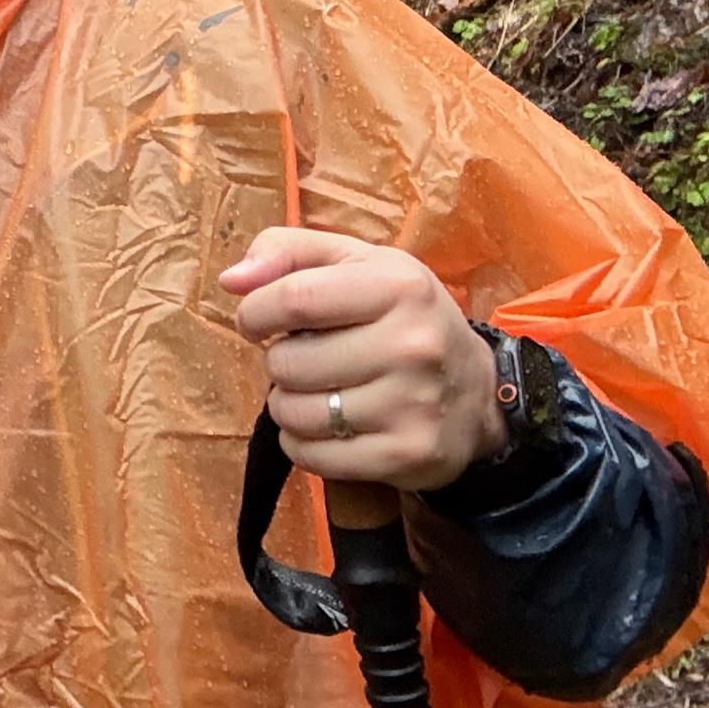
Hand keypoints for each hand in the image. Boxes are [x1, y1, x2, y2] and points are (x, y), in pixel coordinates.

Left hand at [219, 227, 505, 495]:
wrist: (477, 391)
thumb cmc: (401, 318)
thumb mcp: (357, 264)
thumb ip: (288, 252)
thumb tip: (231, 280)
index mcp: (398, 286)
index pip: (292, 299)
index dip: (255, 313)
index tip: (258, 322)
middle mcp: (412, 345)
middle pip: (287, 362)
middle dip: (280, 362)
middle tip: (308, 360)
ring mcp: (413, 404)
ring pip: (293, 413)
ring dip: (288, 404)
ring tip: (319, 391)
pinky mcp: (407, 454)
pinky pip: (311, 456)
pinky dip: (302, 443)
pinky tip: (329, 426)